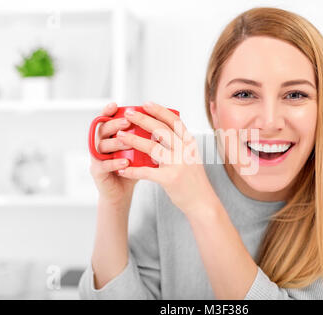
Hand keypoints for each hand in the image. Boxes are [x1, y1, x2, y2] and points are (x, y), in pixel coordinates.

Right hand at [89, 102, 137, 204]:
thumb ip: (144, 138)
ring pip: (101, 146)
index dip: (108, 112)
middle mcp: (100, 144)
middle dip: (114, 124)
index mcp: (109, 136)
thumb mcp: (138, 151)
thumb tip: (163, 123)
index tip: (115, 105)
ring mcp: (96, 158)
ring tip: (127, 142)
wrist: (121, 191)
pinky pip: (104, 165)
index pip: (106, 120)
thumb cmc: (131, 168)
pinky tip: (125, 162)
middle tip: (127, 122)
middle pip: (102, 130)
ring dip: (115, 143)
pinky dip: (114, 163)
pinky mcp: (97, 172)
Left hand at [116, 101, 216, 215]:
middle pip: (161, 130)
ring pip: (152, 148)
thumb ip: (178, 145)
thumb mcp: (190, 157)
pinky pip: (147, 172)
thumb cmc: (193, 180)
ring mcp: (178, 164)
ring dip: (133, 140)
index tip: (146, 103)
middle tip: (128, 113)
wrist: (202, 202)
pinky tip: (122, 169)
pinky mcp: (170, 179)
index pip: (174, 121)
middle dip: (142, 120)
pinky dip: (133, 171)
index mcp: (190, 143)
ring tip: (120, 136)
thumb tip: (158, 132)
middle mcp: (185, 151)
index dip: (159, 111)